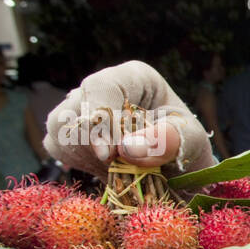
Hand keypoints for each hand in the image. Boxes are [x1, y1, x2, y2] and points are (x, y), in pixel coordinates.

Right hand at [43, 61, 214, 177]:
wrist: (177, 169)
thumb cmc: (186, 147)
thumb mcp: (191, 142)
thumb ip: (167, 140)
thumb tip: (128, 147)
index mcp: (134, 78)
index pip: (101, 86)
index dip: (101, 120)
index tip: (109, 155)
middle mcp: (102, 87)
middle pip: (74, 110)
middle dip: (95, 145)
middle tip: (122, 167)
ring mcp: (80, 108)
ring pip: (59, 130)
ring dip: (88, 157)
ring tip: (122, 168)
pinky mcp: (68, 132)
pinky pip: (58, 147)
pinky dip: (81, 164)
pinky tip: (108, 170)